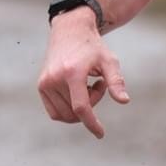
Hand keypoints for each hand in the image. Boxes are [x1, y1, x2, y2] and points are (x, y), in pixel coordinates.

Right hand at [37, 17, 129, 139]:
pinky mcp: (41, 86)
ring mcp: (45, 83)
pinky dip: (69, 108)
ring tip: (88, 84)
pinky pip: (55, 112)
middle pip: (76, 111)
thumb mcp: (109, 61)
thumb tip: (124, 101)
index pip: (81, 107)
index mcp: (72, 73)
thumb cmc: (93, 47)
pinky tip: (77, 90)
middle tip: (99, 85)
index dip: (91, 123)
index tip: (100, 134)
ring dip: (80, 106)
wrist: (69, 31)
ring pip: (66, 114)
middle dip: (91, 105)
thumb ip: (116, 81)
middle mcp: (55, 79)